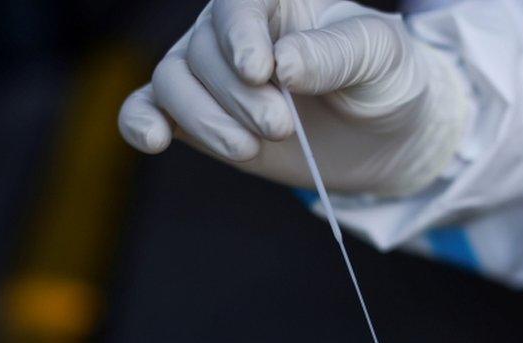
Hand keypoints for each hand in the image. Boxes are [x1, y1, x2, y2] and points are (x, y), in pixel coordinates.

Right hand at [118, 0, 469, 195]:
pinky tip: (155, 140)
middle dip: (237, 97)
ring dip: (204, 119)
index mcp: (277, 1)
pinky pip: (146, 109)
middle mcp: (234, 31)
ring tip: (249, 148)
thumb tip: (282, 64)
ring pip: (172, 81)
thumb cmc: (383, 80)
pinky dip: (139, 123)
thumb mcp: (379, 57)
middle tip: (281, 126)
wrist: (381, 136)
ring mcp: (210, 76)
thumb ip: (334, 54)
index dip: (240, 35)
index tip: (259, 71)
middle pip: (203, 51)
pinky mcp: (197, 118)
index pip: (238, 4)